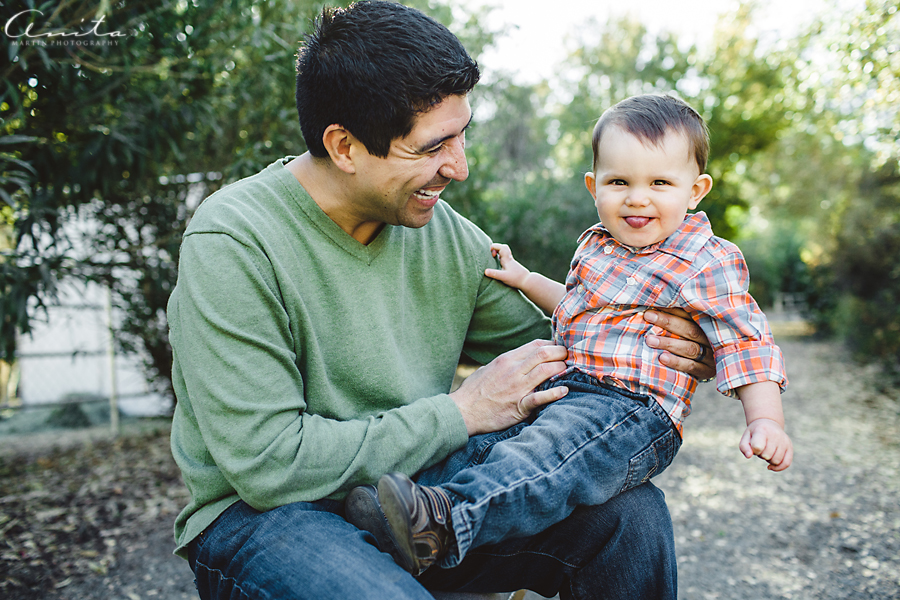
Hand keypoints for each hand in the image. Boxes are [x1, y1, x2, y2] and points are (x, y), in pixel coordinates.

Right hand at [450, 339, 568, 435]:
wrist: (463, 411)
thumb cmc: (474, 391)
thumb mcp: (489, 368)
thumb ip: (506, 363)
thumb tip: (520, 359)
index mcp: (507, 359)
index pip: (536, 345)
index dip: (553, 345)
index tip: (561, 349)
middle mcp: (513, 370)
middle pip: (544, 354)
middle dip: (561, 354)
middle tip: (570, 358)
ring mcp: (516, 387)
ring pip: (546, 371)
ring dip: (561, 369)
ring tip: (569, 371)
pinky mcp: (518, 405)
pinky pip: (539, 397)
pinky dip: (554, 393)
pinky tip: (564, 391)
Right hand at [484, 243, 530, 288]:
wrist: (527, 281)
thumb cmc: (516, 278)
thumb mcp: (503, 277)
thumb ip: (494, 274)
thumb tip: (485, 271)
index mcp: (507, 259)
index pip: (501, 247)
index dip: (494, 247)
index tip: (490, 253)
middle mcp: (509, 259)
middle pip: (504, 247)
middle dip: (496, 248)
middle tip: (492, 254)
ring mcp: (511, 262)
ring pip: (505, 253)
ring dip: (499, 253)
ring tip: (494, 258)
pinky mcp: (512, 266)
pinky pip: (506, 258)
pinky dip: (501, 258)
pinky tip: (499, 264)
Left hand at [642, 308, 714, 379]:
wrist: (712, 372)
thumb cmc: (691, 347)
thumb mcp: (688, 332)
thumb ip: (676, 323)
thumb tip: (652, 310)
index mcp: (706, 326)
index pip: (689, 315)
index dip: (671, 310)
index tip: (652, 307)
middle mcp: (709, 340)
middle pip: (690, 329)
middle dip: (668, 322)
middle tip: (648, 316)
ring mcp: (709, 356)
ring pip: (689, 348)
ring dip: (669, 343)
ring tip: (650, 340)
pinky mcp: (706, 371)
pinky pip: (691, 366)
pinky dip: (676, 362)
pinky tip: (662, 358)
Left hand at [739, 418, 792, 470]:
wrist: (768, 423)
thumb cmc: (755, 433)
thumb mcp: (746, 437)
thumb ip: (744, 447)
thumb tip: (749, 456)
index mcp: (762, 430)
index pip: (758, 447)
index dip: (754, 451)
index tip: (754, 446)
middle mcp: (775, 435)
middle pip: (767, 456)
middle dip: (761, 455)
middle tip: (761, 448)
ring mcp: (784, 441)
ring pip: (776, 461)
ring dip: (769, 460)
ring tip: (767, 451)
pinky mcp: (789, 446)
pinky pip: (786, 463)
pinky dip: (778, 468)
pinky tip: (771, 466)